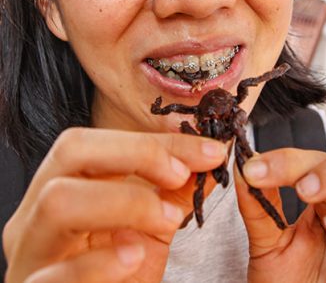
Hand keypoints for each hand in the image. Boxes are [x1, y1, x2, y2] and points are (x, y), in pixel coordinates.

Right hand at [3, 127, 226, 282]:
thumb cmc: (120, 271)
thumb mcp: (153, 225)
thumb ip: (177, 190)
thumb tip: (210, 155)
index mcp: (65, 185)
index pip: (102, 140)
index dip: (157, 141)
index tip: (207, 151)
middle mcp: (38, 211)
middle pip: (71, 151)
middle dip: (137, 154)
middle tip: (180, 176)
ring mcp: (31, 253)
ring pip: (59, 201)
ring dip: (125, 201)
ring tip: (168, 220)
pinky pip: (55, 273)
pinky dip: (100, 261)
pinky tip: (133, 257)